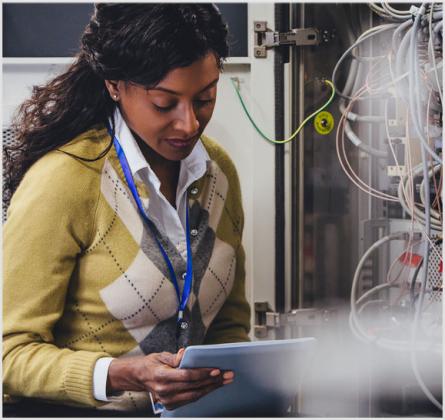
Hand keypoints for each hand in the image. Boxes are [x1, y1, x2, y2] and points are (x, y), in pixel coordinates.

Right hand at [107, 348, 233, 409]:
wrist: (139, 377)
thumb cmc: (152, 364)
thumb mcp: (161, 355)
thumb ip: (174, 356)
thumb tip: (185, 353)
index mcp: (161, 376)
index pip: (186, 376)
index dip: (202, 373)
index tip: (216, 369)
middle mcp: (164, 390)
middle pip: (194, 387)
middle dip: (213, 381)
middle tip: (228, 375)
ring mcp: (167, 400)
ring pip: (195, 395)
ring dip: (212, 387)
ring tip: (225, 380)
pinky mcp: (170, 405)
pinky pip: (191, 399)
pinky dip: (203, 392)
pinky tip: (213, 386)